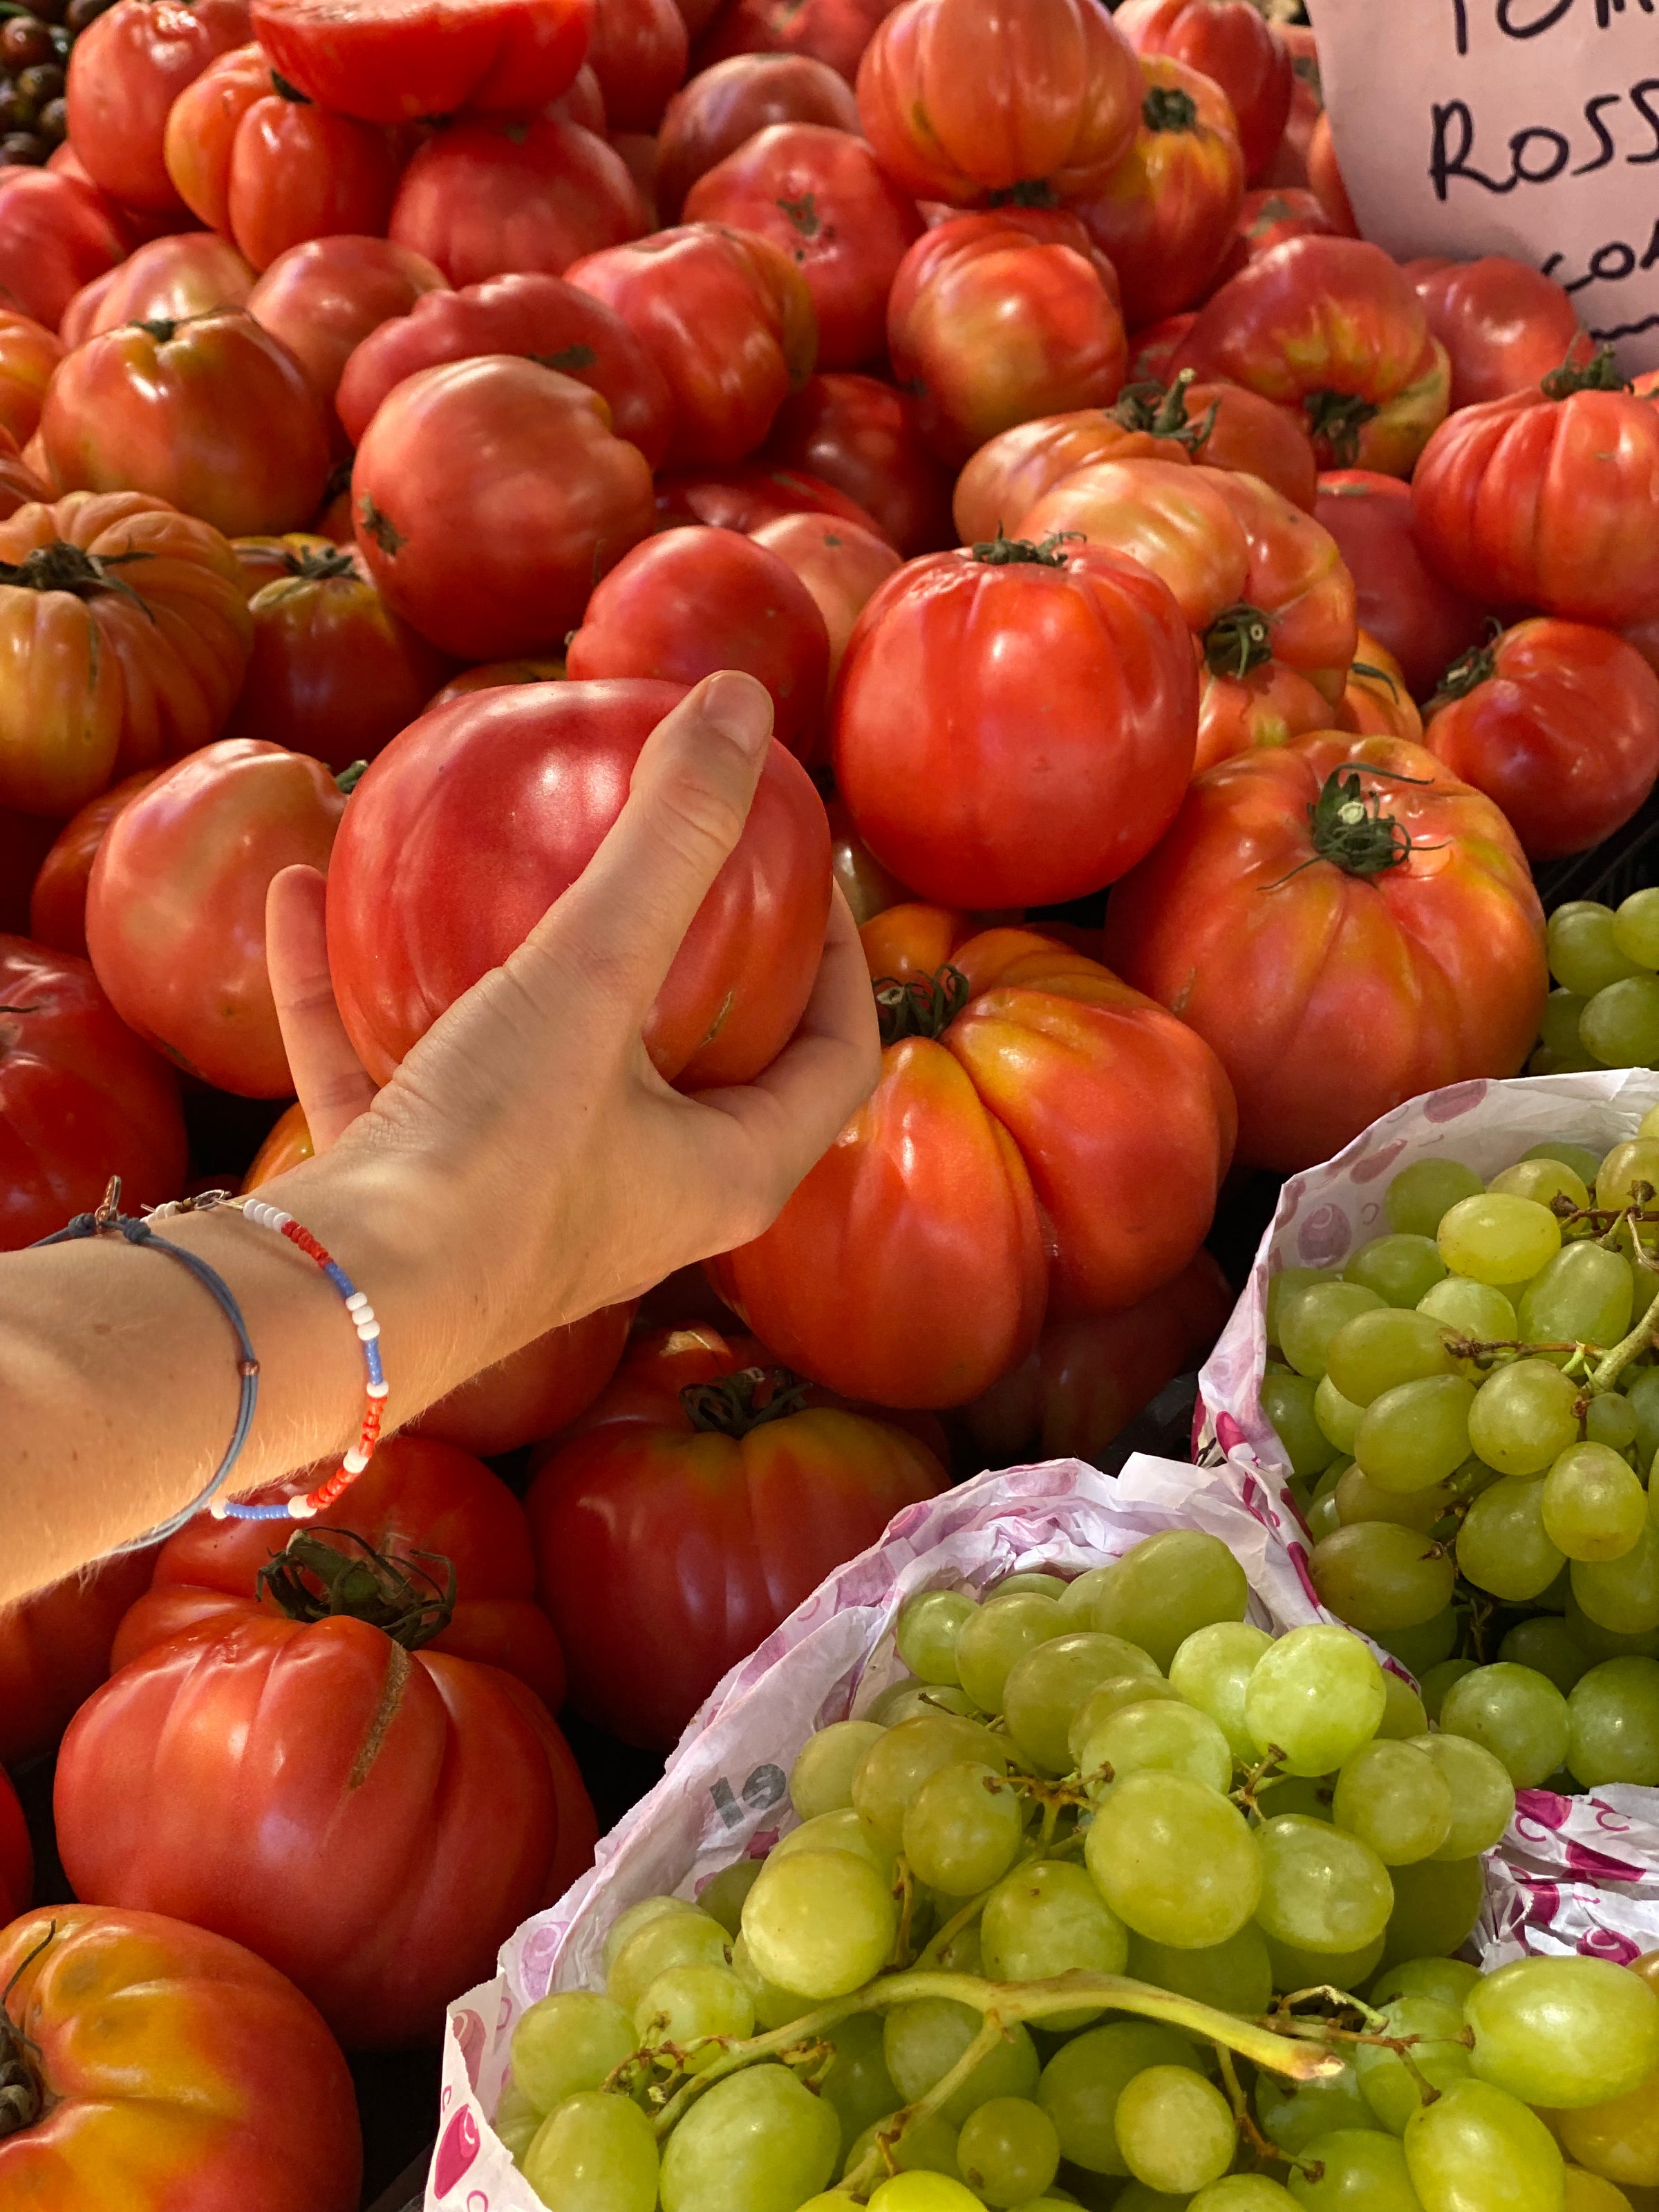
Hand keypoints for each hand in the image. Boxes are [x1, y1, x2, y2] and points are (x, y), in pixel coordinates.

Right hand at [264, 672, 879, 1390]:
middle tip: (673, 863)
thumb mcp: (594, 976)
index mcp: (726, 1172)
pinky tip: (303, 897)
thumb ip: (670, 842)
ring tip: (491, 870)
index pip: (833, 1062)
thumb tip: (741, 702)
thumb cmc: (502, 1157)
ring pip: (535, 1069)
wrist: (340, 1307)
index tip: (807, 873)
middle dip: (689, 968)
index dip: (843, 968)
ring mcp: (517, 1206)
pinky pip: (393, 1076)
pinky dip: (356, 997)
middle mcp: (640, 1202)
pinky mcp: (412, 1198)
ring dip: (511, 970)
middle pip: (701, 1069)